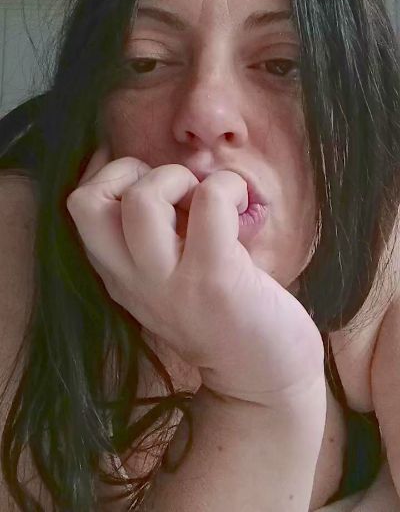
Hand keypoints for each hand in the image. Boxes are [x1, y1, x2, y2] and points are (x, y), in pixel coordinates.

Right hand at [66, 146, 325, 407]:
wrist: (263, 379)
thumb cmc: (225, 312)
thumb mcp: (173, 275)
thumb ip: (163, 229)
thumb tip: (185, 164)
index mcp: (119, 274)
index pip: (80, 205)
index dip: (112, 174)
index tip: (154, 185)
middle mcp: (132, 280)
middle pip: (88, 201)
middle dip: (132, 171)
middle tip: (176, 193)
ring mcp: (170, 282)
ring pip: (142, 199)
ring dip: (178, 177)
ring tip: (208, 201)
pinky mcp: (215, 279)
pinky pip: (210, 201)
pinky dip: (227, 186)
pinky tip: (242, 206)